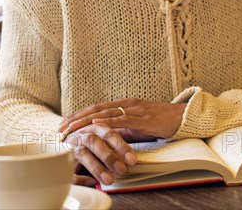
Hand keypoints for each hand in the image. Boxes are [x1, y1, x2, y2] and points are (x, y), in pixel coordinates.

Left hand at [59, 98, 186, 139]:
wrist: (181, 117)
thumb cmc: (159, 122)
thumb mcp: (136, 126)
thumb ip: (122, 129)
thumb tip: (106, 137)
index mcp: (123, 105)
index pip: (96, 108)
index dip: (79, 115)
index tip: (64, 122)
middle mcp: (126, 104)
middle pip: (95, 109)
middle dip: (76, 118)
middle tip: (60, 126)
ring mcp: (134, 110)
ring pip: (105, 113)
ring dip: (86, 120)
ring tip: (72, 127)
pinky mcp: (142, 118)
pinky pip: (122, 119)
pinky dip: (107, 121)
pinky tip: (96, 124)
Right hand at [65, 123, 136, 185]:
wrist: (56, 142)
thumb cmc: (85, 140)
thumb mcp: (100, 136)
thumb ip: (113, 143)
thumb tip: (131, 157)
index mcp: (93, 127)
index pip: (108, 133)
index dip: (121, 146)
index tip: (132, 160)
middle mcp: (81, 136)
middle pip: (94, 141)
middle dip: (109, 156)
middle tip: (122, 169)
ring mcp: (70, 148)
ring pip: (82, 155)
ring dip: (96, 167)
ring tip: (109, 180)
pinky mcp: (60, 162)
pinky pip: (69, 170)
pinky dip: (80, 177)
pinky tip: (92, 182)